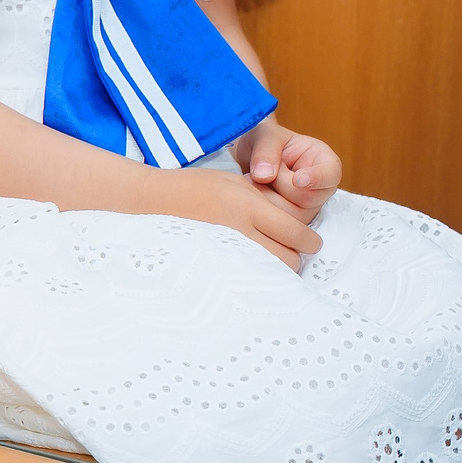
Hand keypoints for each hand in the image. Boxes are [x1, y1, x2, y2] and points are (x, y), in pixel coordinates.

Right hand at [168, 165, 322, 269]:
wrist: (151, 200)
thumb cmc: (193, 186)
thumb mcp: (232, 181)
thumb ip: (263, 200)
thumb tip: (293, 221)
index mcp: (248, 203)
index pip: (296, 231)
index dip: (309, 240)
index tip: (310, 241)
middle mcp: (241, 229)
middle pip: (289, 258)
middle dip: (295, 256)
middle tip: (289, 250)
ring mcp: (225, 251)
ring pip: (270, 274)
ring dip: (276, 269)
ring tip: (267, 260)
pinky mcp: (212, 266)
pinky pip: (246, 281)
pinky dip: (255, 278)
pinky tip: (250, 270)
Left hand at [233, 121, 342, 218]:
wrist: (249, 159)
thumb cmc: (265, 143)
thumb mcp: (266, 135)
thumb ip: (266, 151)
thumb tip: (264, 175)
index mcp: (324, 161)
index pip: (331, 174)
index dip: (317, 179)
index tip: (298, 179)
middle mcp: (320, 188)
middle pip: (308, 199)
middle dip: (280, 185)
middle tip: (262, 170)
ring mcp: (307, 208)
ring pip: (293, 216)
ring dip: (268, 198)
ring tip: (252, 180)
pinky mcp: (292, 221)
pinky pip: (280, 225)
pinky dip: (262, 210)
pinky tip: (252, 194)